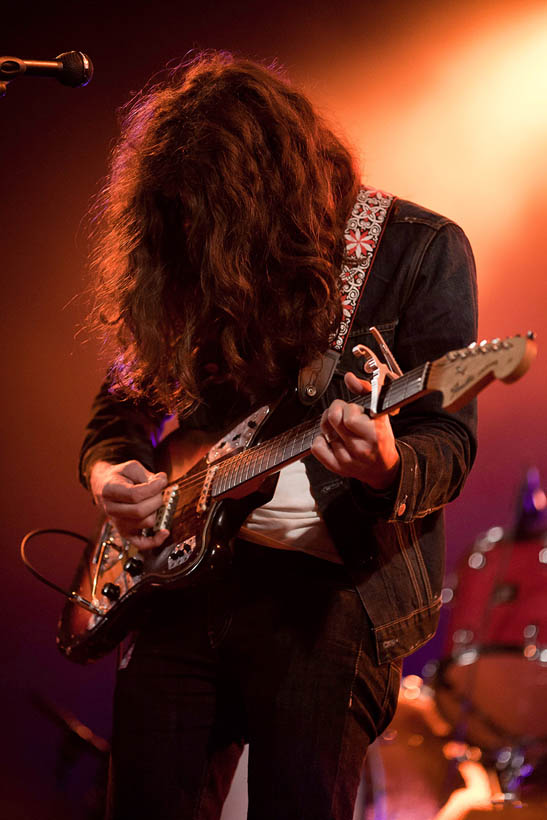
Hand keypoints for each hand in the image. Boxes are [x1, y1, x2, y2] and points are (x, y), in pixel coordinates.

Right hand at [89, 459, 169, 548]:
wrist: (105, 488)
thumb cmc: (120, 477)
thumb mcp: (131, 468)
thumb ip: (147, 474)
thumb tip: (162, 481)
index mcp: (109, 490)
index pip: (134, 494)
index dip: (153, 488)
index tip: (161, 481)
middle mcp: (111, 510)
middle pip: (140, 511)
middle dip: (156, 499)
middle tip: (159, 491)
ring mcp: (118, 524)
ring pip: (146, 523)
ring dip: (157, 511)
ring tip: (154, 502)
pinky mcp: (126, 533)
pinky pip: (141, 544)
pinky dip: (155, 540)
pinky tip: (164, 531)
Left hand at [310, 372, 399, 489]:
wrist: (384, 468)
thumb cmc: (381, 438)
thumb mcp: (381, 413)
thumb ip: (366, 391)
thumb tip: (349, 378)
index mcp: (374, 434)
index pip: (350, 416)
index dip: (349, 408)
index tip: (355, 410)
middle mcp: (360, 449)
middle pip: (333, 419)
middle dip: (335, 410)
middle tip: (342, 413)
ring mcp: (347, 460)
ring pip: (323, 431)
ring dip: (328, 424)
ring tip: (338, 426)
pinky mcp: (336, 467)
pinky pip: (316, 447)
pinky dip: (321, 440)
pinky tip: (332, 439)